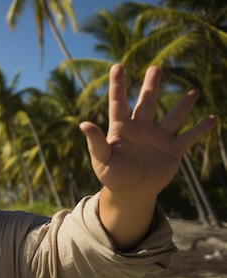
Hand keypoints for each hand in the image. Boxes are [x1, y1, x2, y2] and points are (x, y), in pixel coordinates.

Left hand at [80, 64, 216, 197]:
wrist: (130, 192)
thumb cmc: (112, 176)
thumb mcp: (101, 159)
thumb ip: (95, 141)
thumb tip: (82, 123)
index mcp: (121, 128)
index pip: (118, 102)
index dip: (118, 84)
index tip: (117, 66)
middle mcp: (141, 128)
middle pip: (147, 102)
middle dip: (151, 85)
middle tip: (155, 68)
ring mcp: (158, 138)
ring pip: (172, 117)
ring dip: (183, 104)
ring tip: (193, 91)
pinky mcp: (172, 150)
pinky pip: (189, 136)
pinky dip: (200, 128)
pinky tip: (212, 118)